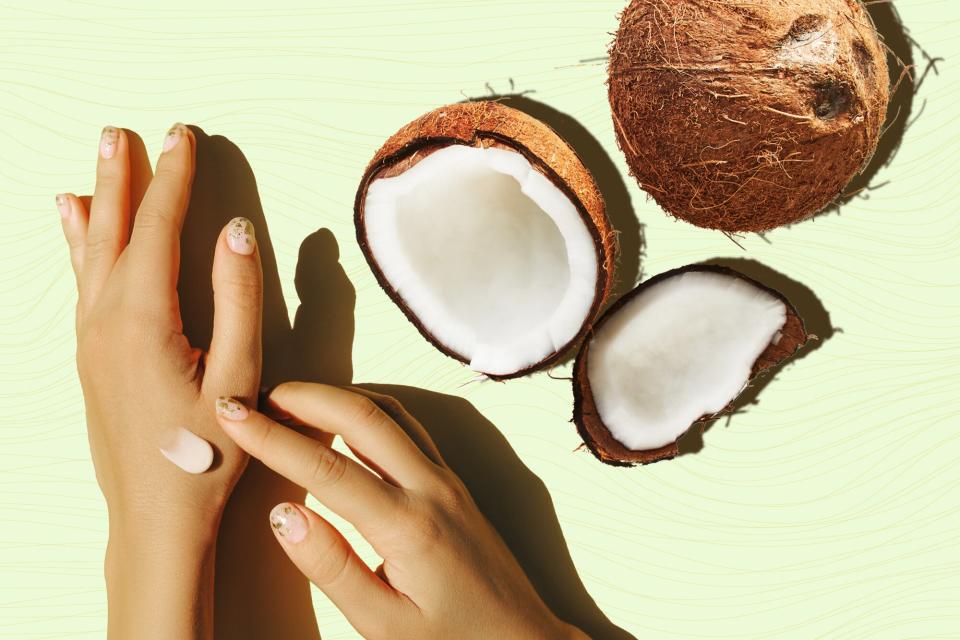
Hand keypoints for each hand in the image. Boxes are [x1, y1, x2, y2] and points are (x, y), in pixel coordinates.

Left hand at [57, 124, 262, 638]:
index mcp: (143, 319)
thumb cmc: (206, 452)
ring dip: (98, 203)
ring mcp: (90, 340)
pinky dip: (78, 246)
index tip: (182, 136)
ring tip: (94, 165)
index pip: (158, 229)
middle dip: (124, 177)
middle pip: (114, 231)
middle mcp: (105, 320)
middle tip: (122, 131)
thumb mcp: (237, 375)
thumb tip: (234, 229)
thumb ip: (238, 297)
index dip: (173, 179)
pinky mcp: (90, 358)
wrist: (154, 516)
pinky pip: (81, 283)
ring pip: (89, 254)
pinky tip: (74, 229)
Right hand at [215, 382, 587, 639]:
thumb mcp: (385, 624)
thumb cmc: (454, 639)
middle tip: (258, 396)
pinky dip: (369, 409)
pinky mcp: (452, 482)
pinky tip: (345, 418)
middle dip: (306, 397)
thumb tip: (284, 516)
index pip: (326, 468)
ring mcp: (446, 479)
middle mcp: (431, 488)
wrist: (523, 639)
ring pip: (390, 412)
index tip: (232, 416)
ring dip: (338, 398)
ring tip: (292, 402)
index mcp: (408, 525)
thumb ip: (332, 569)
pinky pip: (408, 427)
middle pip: (363, 416)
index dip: (271, 438)